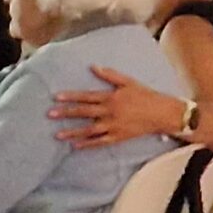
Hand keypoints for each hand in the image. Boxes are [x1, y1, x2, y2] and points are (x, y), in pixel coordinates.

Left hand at [51, 68, 184, 148]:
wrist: (163, 113)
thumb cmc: (145, 95)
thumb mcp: (129, 82)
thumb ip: (110, 75)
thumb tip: (93, 66)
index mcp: (112, 97)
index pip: (87, 97)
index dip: (71, 97)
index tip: (56, 97)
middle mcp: (110, 111)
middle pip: (85, 112)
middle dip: (66, 113)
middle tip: (50, 114)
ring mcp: (113, 125)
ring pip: (89, 130)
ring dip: (73, 132)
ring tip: (57, 135)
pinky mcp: (117, 137)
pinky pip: (99, 142)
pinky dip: (87, 145)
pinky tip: (74, 146)